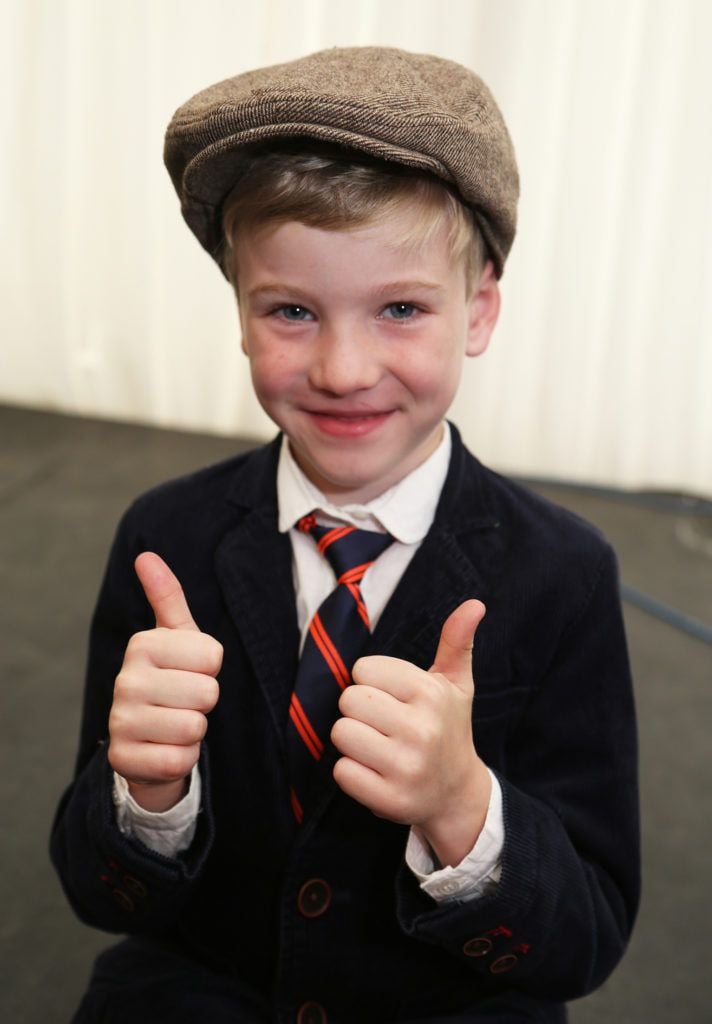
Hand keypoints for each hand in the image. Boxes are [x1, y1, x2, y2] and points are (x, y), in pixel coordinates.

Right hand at [108, 552, 221, 811]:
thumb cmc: (173, 680)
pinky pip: (181, 760)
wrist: (148, 740)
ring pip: (194, 727)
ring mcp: (120, 722)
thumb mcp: (177, 638)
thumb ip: (167, 597)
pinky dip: (183, 758)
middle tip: (185, 701)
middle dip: (205, 702)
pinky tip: (166, 748)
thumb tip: (146, 555)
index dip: (212, 668)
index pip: (213, 655)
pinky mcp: (123, 760)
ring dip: (195, 731)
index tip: (192, 670)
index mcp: (142, 645)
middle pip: (207, 692)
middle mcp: (125, 680)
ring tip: (176, 723)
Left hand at [331, 600, 489, 866]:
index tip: (392, 697)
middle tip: (383, 723)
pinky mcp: (389, 799)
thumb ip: (457, 641)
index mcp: (431, 694)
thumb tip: (475, 604)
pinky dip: (351, 771)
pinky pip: (342, 771)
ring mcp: (405, 767)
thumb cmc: (448, 728)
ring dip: (353, 740)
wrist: (457, 793)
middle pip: (348, 699)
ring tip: (378, 746)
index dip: (371, 682)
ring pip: (341, 733)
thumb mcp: (455, 684)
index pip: (363, 669)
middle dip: (359, 710)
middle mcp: (421, 730)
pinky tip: (375, 771)